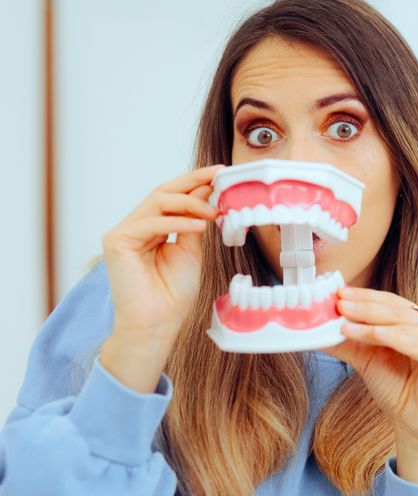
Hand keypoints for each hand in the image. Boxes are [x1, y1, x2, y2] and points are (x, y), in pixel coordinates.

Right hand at [99, 165, 223, 391]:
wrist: (158, 322)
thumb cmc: (173, 293)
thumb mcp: (191, 249)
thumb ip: (195, 220)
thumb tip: (208, 191)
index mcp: (152, 227)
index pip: (173, 196)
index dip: (196, 182)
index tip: (221, 172)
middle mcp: (135, 226)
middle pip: (163, 192)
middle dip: (193, 181)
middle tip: (219, 175)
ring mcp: (123, 232)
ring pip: (158, 202)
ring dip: (190, 203)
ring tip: (213, 212)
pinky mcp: (117, 241)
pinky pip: (152, 223)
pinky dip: (178, 222)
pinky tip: (200, 225)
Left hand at [325, 287, 417, 482]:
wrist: (413, 424)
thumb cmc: (395, 389)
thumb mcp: (366, 359)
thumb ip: (347, 340)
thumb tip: (314, 327)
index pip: (390, 301)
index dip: (364, 297)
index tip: (338, 293)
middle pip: (396, 309)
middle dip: (364, 306)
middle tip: (339, 303)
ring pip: (401, 324)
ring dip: (370, 321)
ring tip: (344, 322)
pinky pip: (413, 342)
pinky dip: (389, 337)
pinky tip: (369, 334)